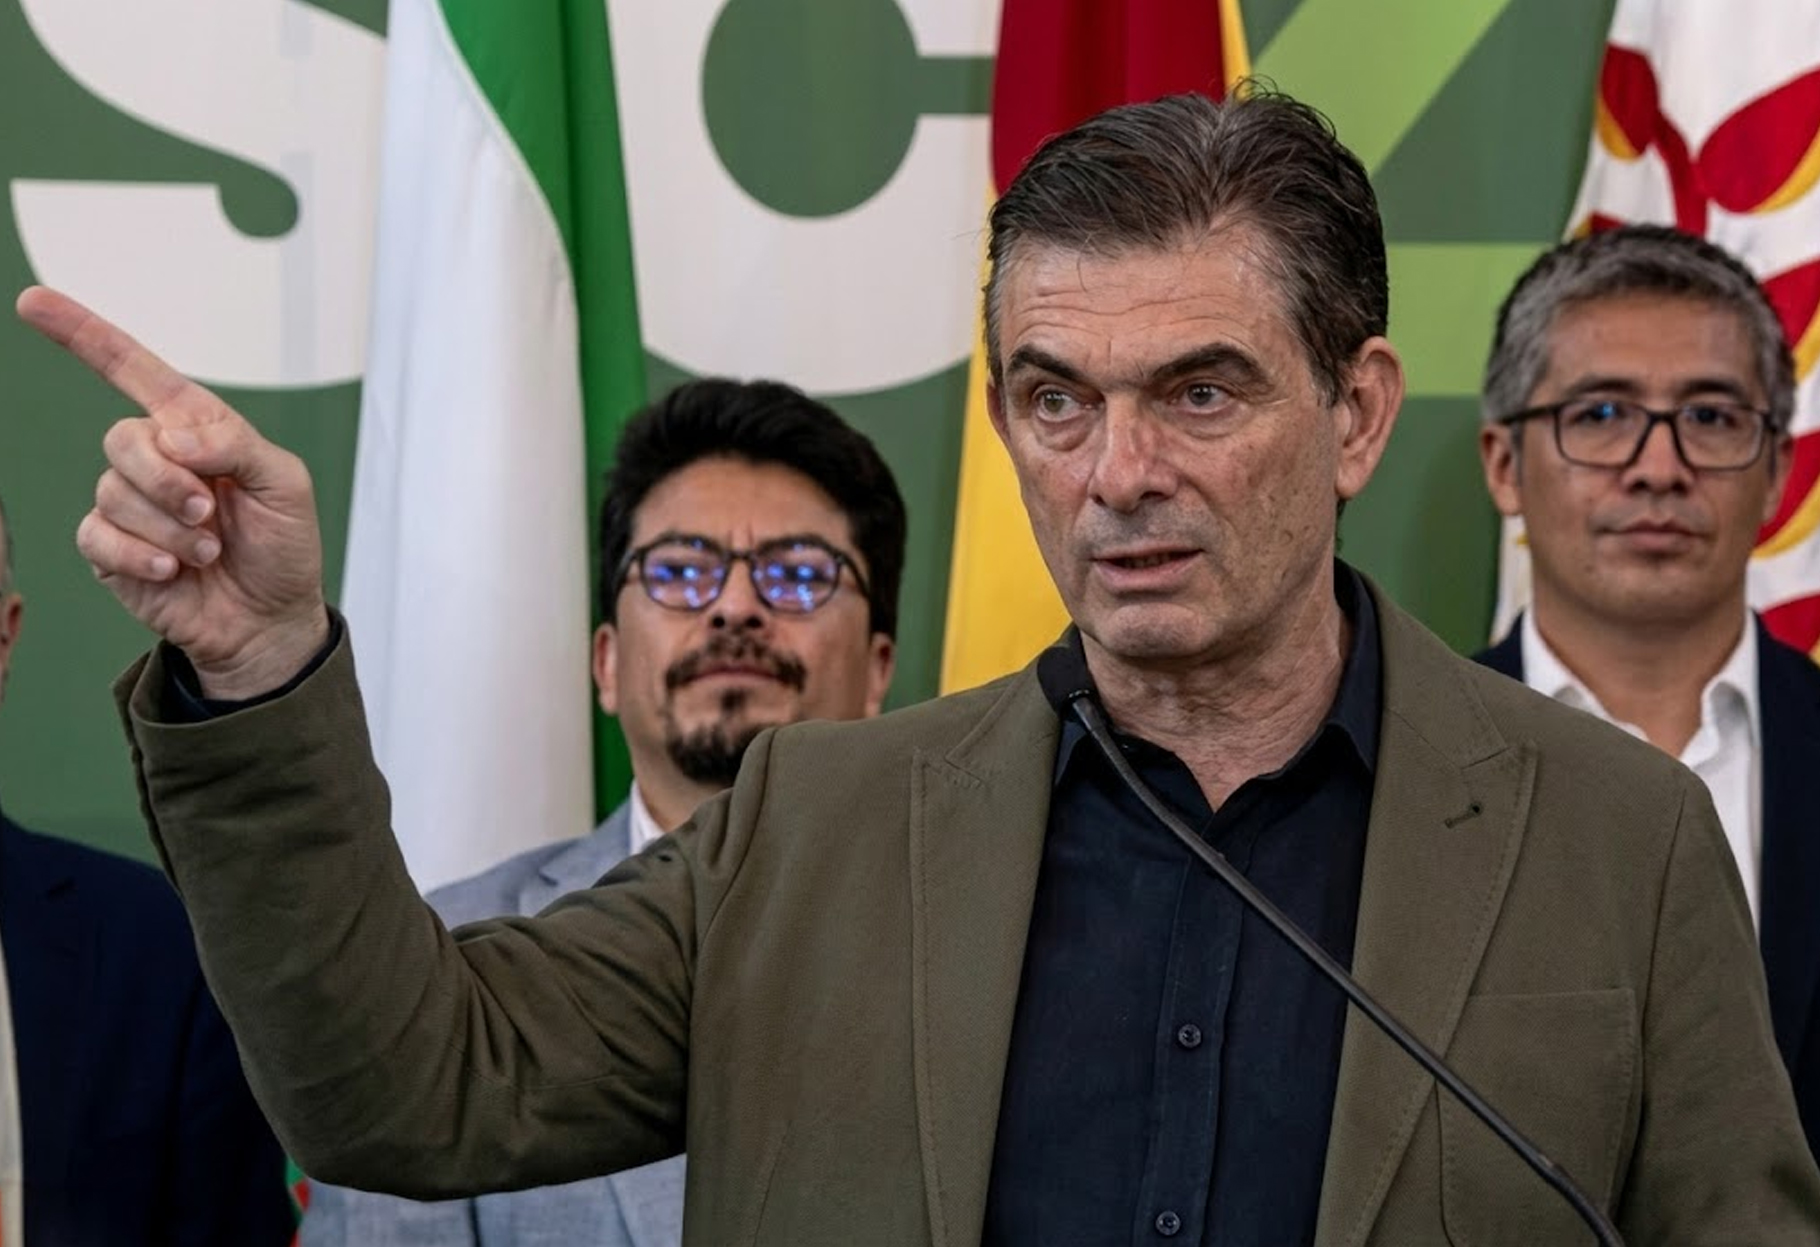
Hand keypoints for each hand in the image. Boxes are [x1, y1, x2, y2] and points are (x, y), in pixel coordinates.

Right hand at [16, 286, 329, 698]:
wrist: (271, 618)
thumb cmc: (283, 546)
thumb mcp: (285, 484)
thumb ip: (235, 444)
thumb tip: (174, 438)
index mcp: (195, 428)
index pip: (133, 371)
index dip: (84, 334)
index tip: (34, 302)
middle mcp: (156, 459)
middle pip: (121, 439)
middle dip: (168, 480)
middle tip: (210, 510)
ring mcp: (129, 504)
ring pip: (114, 492)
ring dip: (171, 528)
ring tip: (209, 549)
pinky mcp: (110, 549)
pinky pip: (97, 535)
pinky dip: (142, 554)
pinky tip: (175, 570)